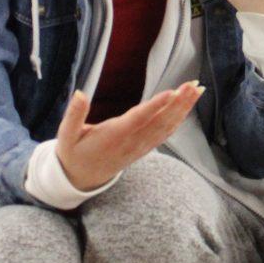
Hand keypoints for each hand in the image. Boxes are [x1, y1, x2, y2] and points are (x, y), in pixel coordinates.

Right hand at [56, 81, 203, 191]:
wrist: (81, 178)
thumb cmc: (73, 153)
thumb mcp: (66, 135)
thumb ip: (73, 115)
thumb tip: (80, 93)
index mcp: (113, 136)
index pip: (138, 119)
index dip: (155, 106)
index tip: (171, 93)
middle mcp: (131, 141)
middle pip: (160, 121)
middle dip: (178, 102)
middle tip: (193, 84)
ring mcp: (141, 146)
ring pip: (166, 126)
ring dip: (183, 108)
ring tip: (197, 89)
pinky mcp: (145, 147)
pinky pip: (165, 133)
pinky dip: (179, 118)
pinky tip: (188, 105)